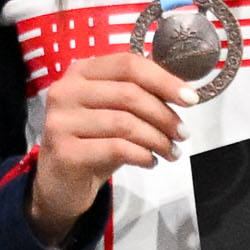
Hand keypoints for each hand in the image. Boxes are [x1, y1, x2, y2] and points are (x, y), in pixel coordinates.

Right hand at [27, 49, 188, 241]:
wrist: (59, 184)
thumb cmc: (93, 143)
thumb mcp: (113, 112)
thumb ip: (138, 95)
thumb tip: (182, 91)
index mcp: (80, 72)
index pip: (128, 64)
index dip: (163, 80)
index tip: (190, 99)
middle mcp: (66, 90)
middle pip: (129, 93)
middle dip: (164, 115)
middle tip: (183, 134)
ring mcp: (61, 121)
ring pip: (125, 123)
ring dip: (157, 139)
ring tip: (171, 152)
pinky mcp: (65, 151)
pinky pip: (116, 148)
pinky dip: (142, 155)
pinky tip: (150, 162)